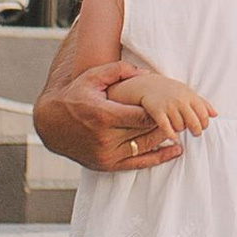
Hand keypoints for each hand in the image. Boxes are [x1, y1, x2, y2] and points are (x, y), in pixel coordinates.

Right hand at [54, 60, 185, 172]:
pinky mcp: (106, 166)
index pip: (143, 115)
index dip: (161, 110)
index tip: (175, 102)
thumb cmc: (74, 96)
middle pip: (146, 132)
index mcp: (103, 115)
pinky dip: (159, 158)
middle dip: (167, 122)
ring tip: (184, 127)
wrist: (51, 125)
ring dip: (165, 137)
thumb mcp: (93, 76)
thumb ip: (120, 70)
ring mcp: (106, 155)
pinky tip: (176, 151)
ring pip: (145, 147)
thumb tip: (147, 73)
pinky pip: (137, 164)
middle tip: (185, 114)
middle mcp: (105, 139)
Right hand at [127, 71, 217, 136]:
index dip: (205, 123)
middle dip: (197, 131)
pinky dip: (171, 135)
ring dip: (181, 130)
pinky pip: (167, 128)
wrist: (148, 85)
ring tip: (180, 127)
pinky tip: (173, 137)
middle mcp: (180, 101)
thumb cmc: (171, 90)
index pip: (203, 114)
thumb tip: (215, 114)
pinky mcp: (157, 112)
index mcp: (190, 96)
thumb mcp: (188, 92)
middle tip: (196, 133)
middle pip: (194, 122)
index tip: (203, 127)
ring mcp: (169, 106)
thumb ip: (203, 103)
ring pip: (180, 127)